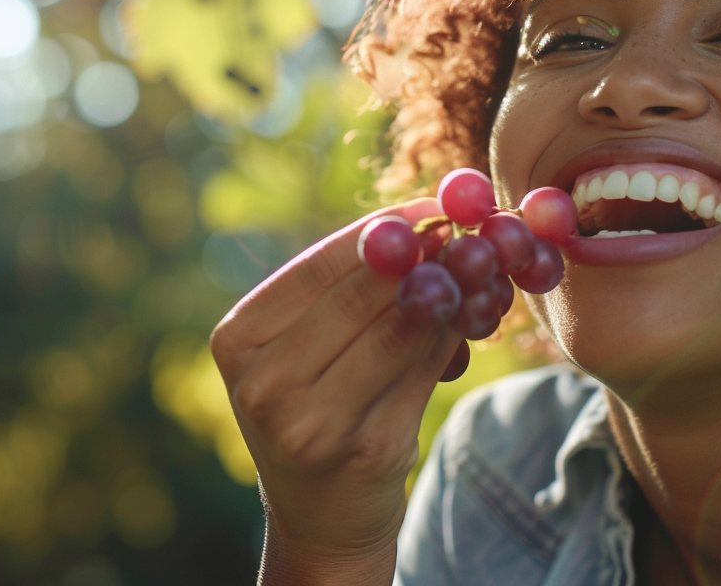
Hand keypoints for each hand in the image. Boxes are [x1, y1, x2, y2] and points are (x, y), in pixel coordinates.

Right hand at [211, 198, 458, 584]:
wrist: (319, 514)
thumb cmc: (312, 406)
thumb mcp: (302, 348)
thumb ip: (348, 289)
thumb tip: (421, 219)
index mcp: (238, 340)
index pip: (318, 267)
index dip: (382, 231)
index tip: (431, 206)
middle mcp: (265, 383)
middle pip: (361, 297)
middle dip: (422, 256)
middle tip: (468, 230)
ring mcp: (314, 423)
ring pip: (401, 329)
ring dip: (449, 290)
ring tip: (481, 266)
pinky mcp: (370, 448)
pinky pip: (425, 369)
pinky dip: (454, 335)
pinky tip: (473, 313)